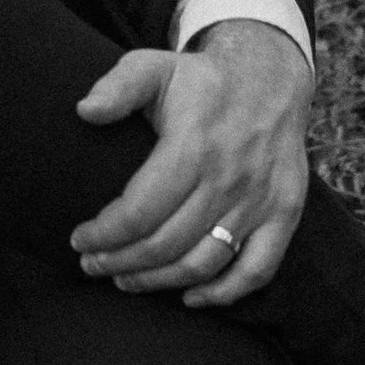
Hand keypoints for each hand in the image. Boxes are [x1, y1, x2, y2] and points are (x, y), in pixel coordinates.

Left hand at [71, 19, 312, 299]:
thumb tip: (85, 111)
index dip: (105, 234)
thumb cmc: (199, 80)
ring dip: (160, 281)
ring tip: (125, 281)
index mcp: (194, 145)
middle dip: (121, 262)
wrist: (270, 79)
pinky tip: (190, 298)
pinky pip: (258, 269)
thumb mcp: (153, 66)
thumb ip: (118, 86)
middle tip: (92, 265)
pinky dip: (225, 293)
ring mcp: (261, 200)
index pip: (141, 210)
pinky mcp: (285, 213)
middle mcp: (230, 177)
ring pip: (204, 262)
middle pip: (166, 243)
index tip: (79, 240)